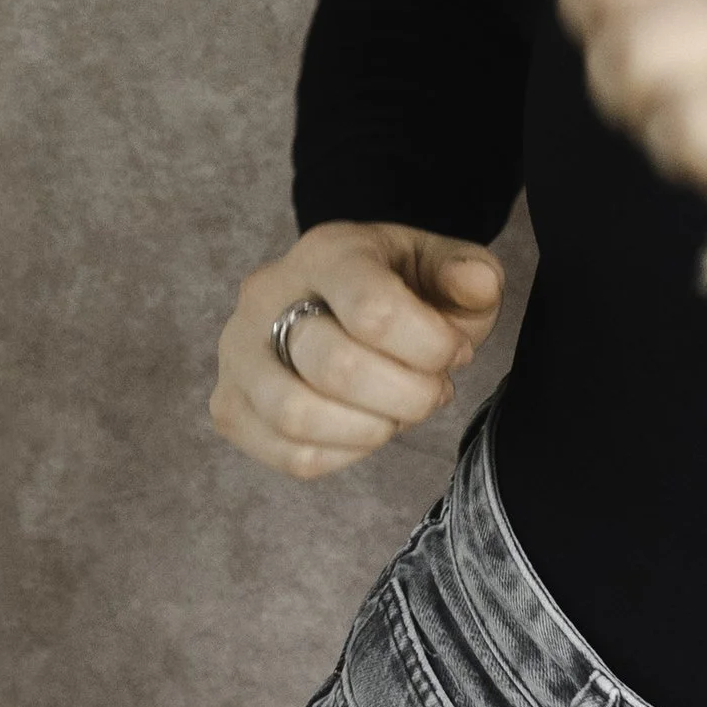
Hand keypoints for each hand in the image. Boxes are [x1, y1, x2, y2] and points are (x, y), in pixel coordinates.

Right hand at [210, 219, 505, 480]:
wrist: (345, 304)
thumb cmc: (402, 289)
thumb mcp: (446, 268)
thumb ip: (471, 274)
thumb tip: (475, 286)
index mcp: (327, 251)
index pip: (374, 310)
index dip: (430, 347)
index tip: (455, 352)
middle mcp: (266, 295)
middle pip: (335, 367)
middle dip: (406, 395)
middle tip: (433, 391)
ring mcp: (238, 353)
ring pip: (296, 416)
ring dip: (370, 429)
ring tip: (396, 412)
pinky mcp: (230, 405)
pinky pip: (287, 454)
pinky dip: (343, 455)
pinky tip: (366, 429)